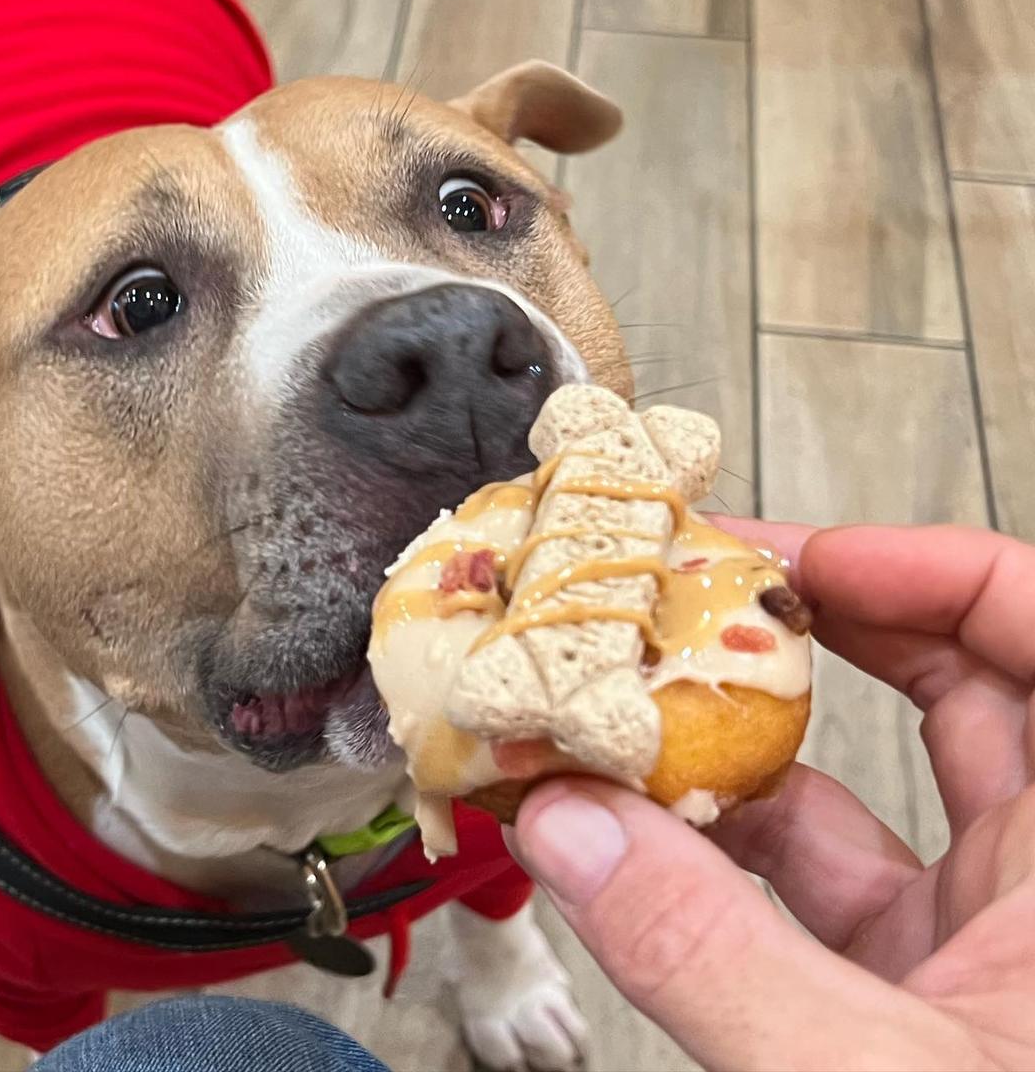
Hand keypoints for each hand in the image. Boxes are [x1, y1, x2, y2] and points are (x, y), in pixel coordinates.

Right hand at [510, 523, 1034, 1070]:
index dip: (927, 564)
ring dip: (751, 743)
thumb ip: (709, 957)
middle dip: (816, 626)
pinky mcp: (928, 993)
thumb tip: (563, 828)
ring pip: (876, 785)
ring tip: (637, 698)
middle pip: (956, 683)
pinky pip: (830, 879)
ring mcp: (994, 938)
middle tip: (693, 592)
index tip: (794, 559)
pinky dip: (736, 846)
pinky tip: (642, 826)